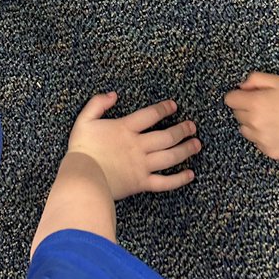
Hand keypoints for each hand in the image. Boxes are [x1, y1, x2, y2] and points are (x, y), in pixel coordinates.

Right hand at [67, 92, 200, 199]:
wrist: (82, 178)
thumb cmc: (82, 149)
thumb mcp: (84, 119)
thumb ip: (98, 103)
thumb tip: (113, 95)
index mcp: (125, 129)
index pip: (150, 115)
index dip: (164, 109)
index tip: (174, 106)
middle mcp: (138, 146)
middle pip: (166, 136)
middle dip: (182, 130)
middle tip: (192, 126)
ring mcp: (142, 165)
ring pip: (170, 157)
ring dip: (186, 150)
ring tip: (196, 144)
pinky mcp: (142, 183)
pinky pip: (165, 182)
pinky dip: (179, 179)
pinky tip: (190, 175)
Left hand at [225, 72, 278, 160]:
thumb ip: (255, 79)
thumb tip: (242, 87)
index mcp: (254, 104)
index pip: (230, 100)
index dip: (239, 96)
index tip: (249, 96)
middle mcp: (253, 123)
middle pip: (237, 114)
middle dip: (246, 109)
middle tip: (265, 107)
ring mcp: (260, 139)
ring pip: (245, 130)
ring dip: (252, 124)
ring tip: (271, 120)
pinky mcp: (269, 152)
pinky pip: (257, 142)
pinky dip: (263, 137)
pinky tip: (278, 131)